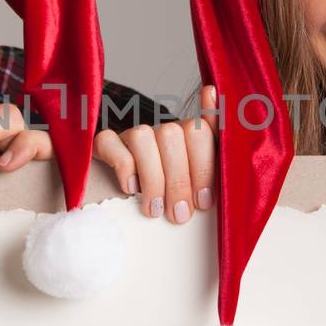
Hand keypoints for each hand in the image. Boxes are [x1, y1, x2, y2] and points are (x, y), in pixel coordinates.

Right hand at [91, 85, 218, 222]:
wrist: (122, 198)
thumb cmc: (171, 195)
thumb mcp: (199, 186)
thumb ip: (215, 163)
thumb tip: (220, 111)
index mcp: (189, 136)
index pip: (201, 132)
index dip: (203, 167)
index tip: (203, 201)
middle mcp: (161, 130)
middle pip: (173, 135)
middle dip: (178, 180)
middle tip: (179, 215)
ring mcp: (132, 134)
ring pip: (142, 137)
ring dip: (151, 177)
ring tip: (154, 210)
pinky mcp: (105, 143)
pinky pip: (110, 141)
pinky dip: (124, 166)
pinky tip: (131, 189)